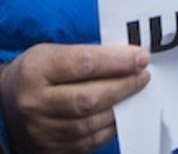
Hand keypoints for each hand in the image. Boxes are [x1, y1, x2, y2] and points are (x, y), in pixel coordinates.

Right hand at [0, 44, 149, 153]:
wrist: (5, 103)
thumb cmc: (38, 73)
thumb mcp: (53, 53)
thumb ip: (88, 56)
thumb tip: (130, 60)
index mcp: (36, 70)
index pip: (84, 64)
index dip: (118, 61)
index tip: (141, 58)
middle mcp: (34, 103)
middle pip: (89, 98)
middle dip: (124, 86)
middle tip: (144, 76)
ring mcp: (40, 131)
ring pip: (90, 123)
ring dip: (120, 108)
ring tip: (135, 93)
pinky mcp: (49, 149)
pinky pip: (87, 142)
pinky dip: (108, 128)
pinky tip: (120, 115)